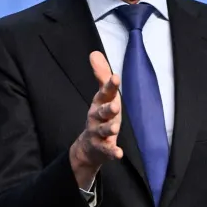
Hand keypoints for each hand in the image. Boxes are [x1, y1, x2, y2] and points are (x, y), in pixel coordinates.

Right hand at [70, 51, 122, 185]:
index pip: (105, 92)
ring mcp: (98, 133)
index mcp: (99, 103)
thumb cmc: (100, 116)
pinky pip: (107, 150)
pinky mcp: (102, 148)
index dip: (110, 85)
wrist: (88, 147)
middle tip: (115, 105)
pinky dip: (112, 152)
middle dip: (108, 108)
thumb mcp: (103, 96)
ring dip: (109, 128)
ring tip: (116, 128)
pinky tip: (118, 153)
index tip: (116, 77)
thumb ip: (101, 76)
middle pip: (102, 112)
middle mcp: (96, 117)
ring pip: (103, 130)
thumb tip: (94, 53)